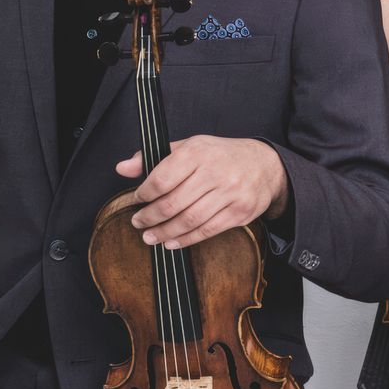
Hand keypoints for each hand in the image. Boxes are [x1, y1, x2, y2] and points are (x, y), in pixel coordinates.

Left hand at [116, 136, 288, 249]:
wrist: (265, 166)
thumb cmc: (222, 156)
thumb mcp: (190, 147)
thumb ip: (155, 158)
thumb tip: (123, 168)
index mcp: (198, 152)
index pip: (162, 178)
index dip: (144, 193)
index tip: (137, 199)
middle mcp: (215, 172)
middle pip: (173, 203)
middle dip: (150, 217)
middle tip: (138, 222)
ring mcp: (230, 193)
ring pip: (189, 220)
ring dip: (165, 232)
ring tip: (151, 236)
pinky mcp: (240, 212)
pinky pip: (207, 231)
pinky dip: (186, 240)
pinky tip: (172, 241)